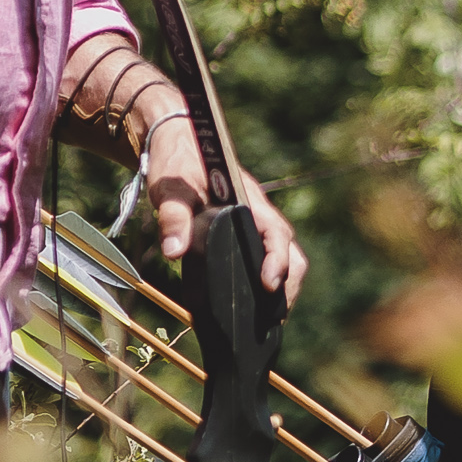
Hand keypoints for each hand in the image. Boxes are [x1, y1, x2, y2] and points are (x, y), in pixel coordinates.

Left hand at [136, 112, 307, 308]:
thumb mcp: (170, 190)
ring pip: (285, 256)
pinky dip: (271, 281)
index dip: (278, 261)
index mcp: (249, 202)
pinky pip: (268, 256)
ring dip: (283, 286)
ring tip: (267, 321)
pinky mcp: (247, 231)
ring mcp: (256, 223)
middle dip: (289, 286)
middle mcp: (260, 214)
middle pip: (291, 252)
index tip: (269, 285)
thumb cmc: (175, 164)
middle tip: (273, 321)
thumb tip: (174, 253)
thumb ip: (173, 218)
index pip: (277, 234)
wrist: (177, 141)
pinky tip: (254, 303)